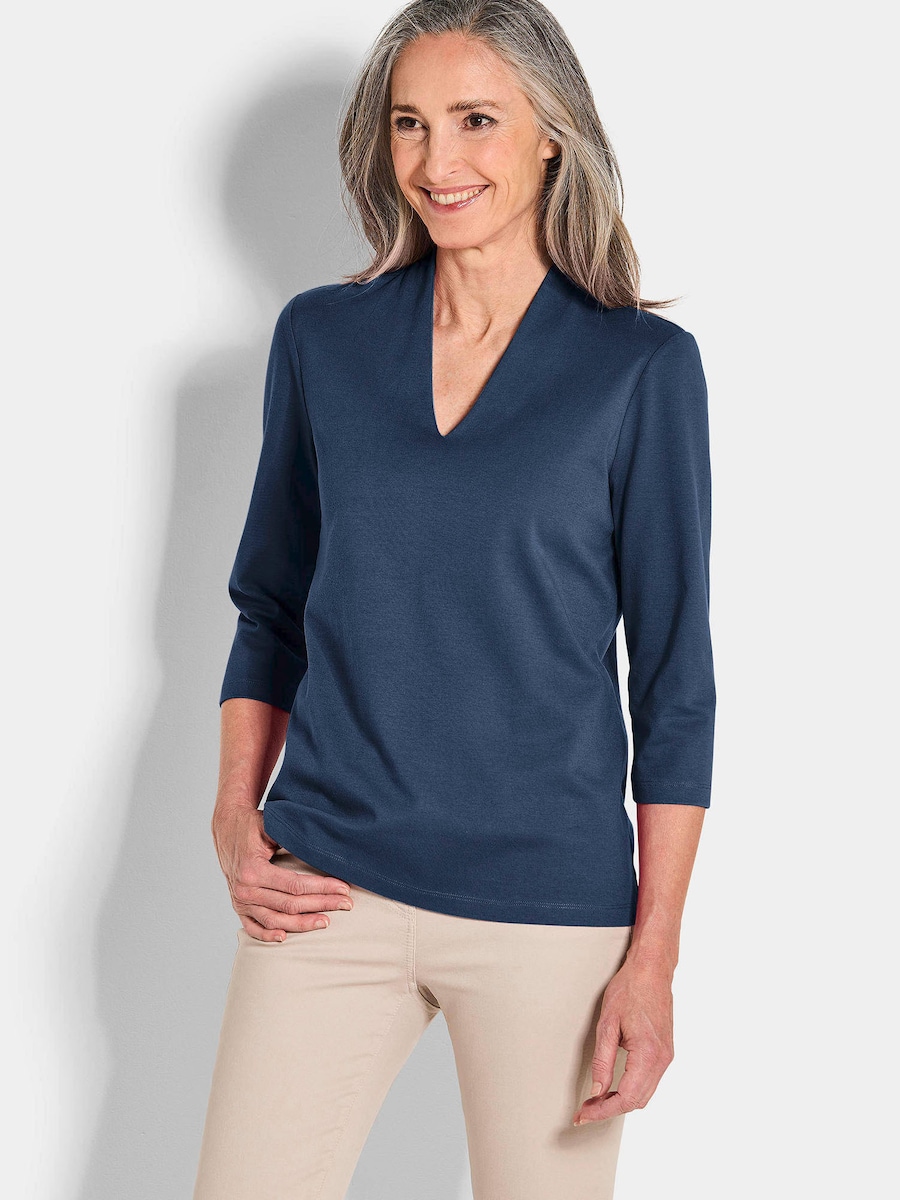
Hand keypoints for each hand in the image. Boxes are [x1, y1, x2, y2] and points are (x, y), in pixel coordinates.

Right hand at [211, 804, 353, 941]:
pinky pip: (253, 927)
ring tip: (325, 921)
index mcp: (253, 870)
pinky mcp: (239, 907)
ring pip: (275, 920)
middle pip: (290, 905)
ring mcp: (240, 901)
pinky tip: (285, 937)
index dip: (322, 888)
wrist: (226, 828)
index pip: (295, 885)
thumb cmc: (251, 825)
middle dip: (321, 904)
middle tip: (346, 904)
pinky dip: (268, 935)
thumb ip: (290, 840)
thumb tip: (319, 849)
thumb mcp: (270, 827)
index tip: (343, 888)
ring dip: (302, 923)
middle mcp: (245, 890)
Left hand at [572, 958, 674, 1124]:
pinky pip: (649, 1082)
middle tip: (585, 1110)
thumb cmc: (629, 989)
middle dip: (610, 1110)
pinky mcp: (665, 1052)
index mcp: (648, 1054)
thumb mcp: (607, 1024)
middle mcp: (662, 1060)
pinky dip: (632, 1090)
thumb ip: (603, 1061)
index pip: (626, 1097)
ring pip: (644, 1094)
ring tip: (596, 1101)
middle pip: (636, 1101)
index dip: (603, 1111)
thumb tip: (597, 1091)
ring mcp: (666, 1056)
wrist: (651, 970)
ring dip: (621, 1101)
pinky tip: (615, 1088)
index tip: (584, 1115)